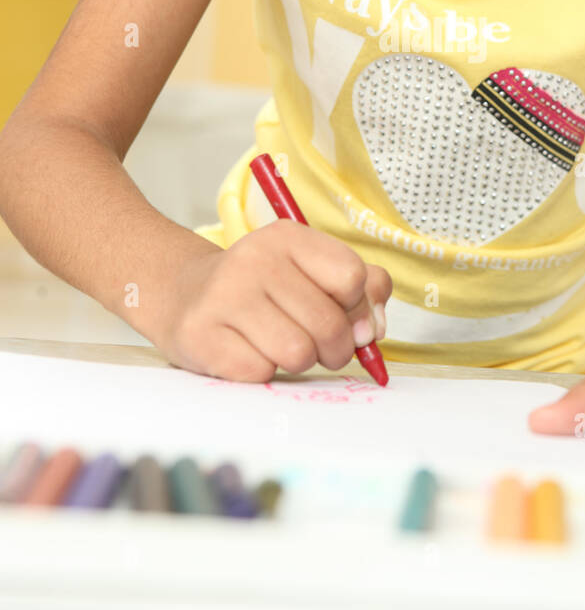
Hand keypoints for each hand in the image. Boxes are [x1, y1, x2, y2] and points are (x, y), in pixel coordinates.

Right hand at [154, 222, 391, 380]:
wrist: (185, 294)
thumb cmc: (262, 287)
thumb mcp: (312, 270)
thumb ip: (363, 289)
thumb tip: (374, 329)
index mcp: (288, 237)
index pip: (352, 277)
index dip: (358, 308)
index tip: (346, 316)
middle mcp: (254, 259)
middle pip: (330, 324)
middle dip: (335, 348)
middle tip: (320, 346)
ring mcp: (224, 296)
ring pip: (298, 354)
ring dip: (300, 361)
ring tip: (283, 346)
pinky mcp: (202, 335)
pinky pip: (262, 372)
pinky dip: (265, 372)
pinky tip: (250, 351)